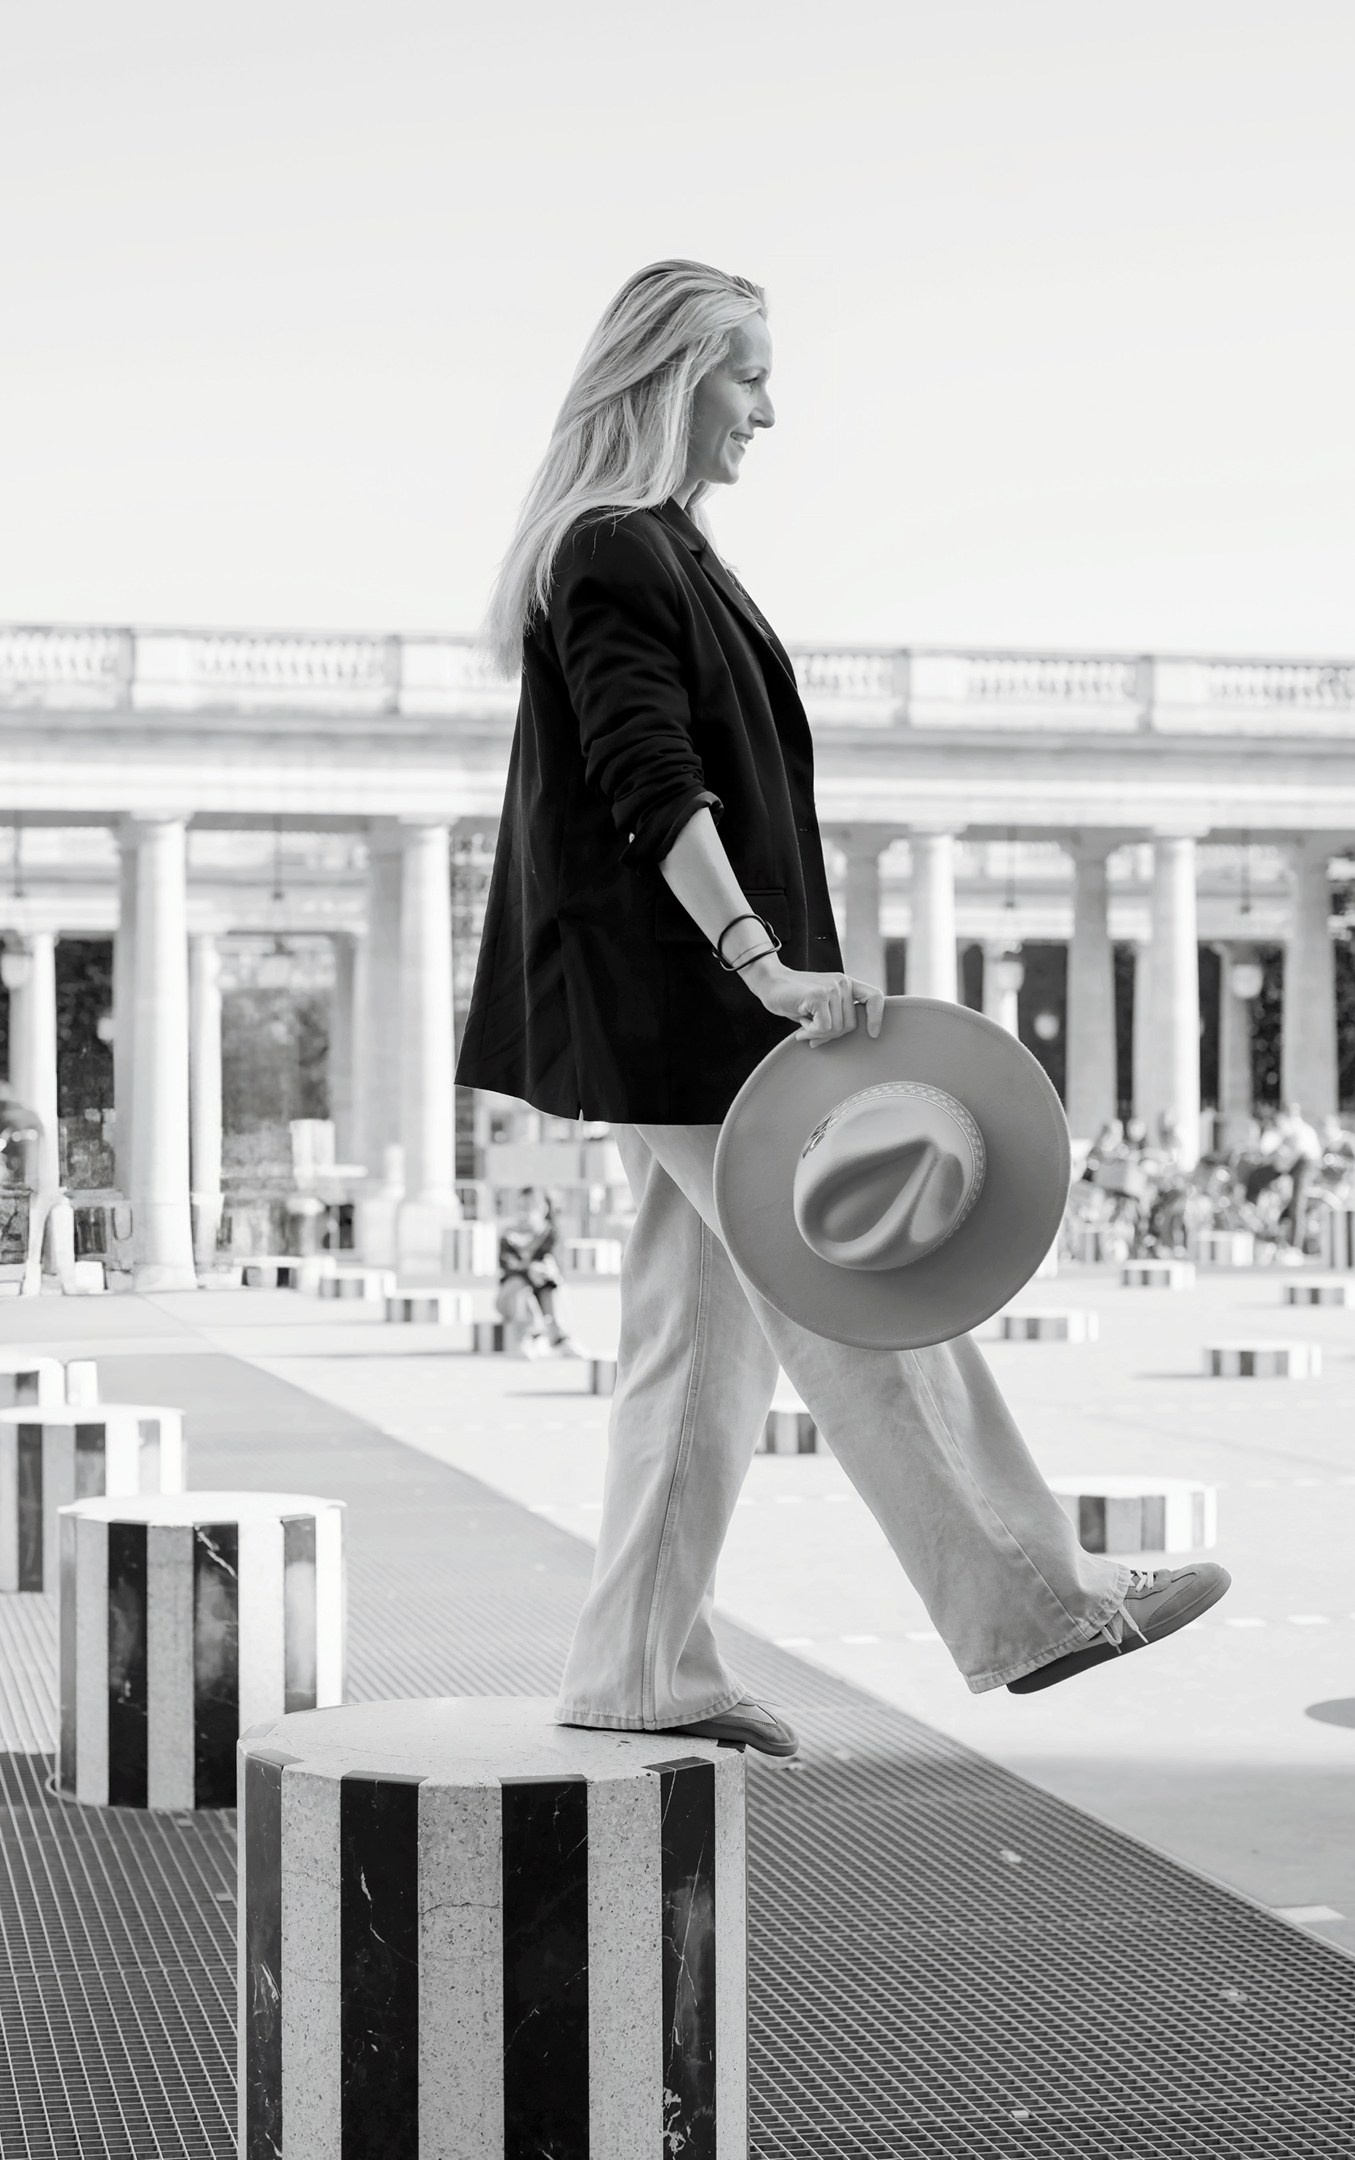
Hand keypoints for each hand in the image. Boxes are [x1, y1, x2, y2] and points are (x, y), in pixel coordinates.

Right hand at [746, 958, 884, 1043]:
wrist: (770, 983)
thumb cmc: (795, 999)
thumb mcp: (821, 1006)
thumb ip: (836, 1017)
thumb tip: (847, 1043)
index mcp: (846, 984)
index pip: (874, 997)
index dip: (877, 1017)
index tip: (873, 1034)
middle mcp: (842, 983)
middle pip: (850, 1025)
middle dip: (831, 1035)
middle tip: (812, 1032)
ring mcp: (831, 988)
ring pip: (836, 1029)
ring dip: (818, 1033)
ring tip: (805, 1022)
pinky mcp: (819, 996)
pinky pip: (824, 1028)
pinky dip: (811, 1031)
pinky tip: (801, 1021)